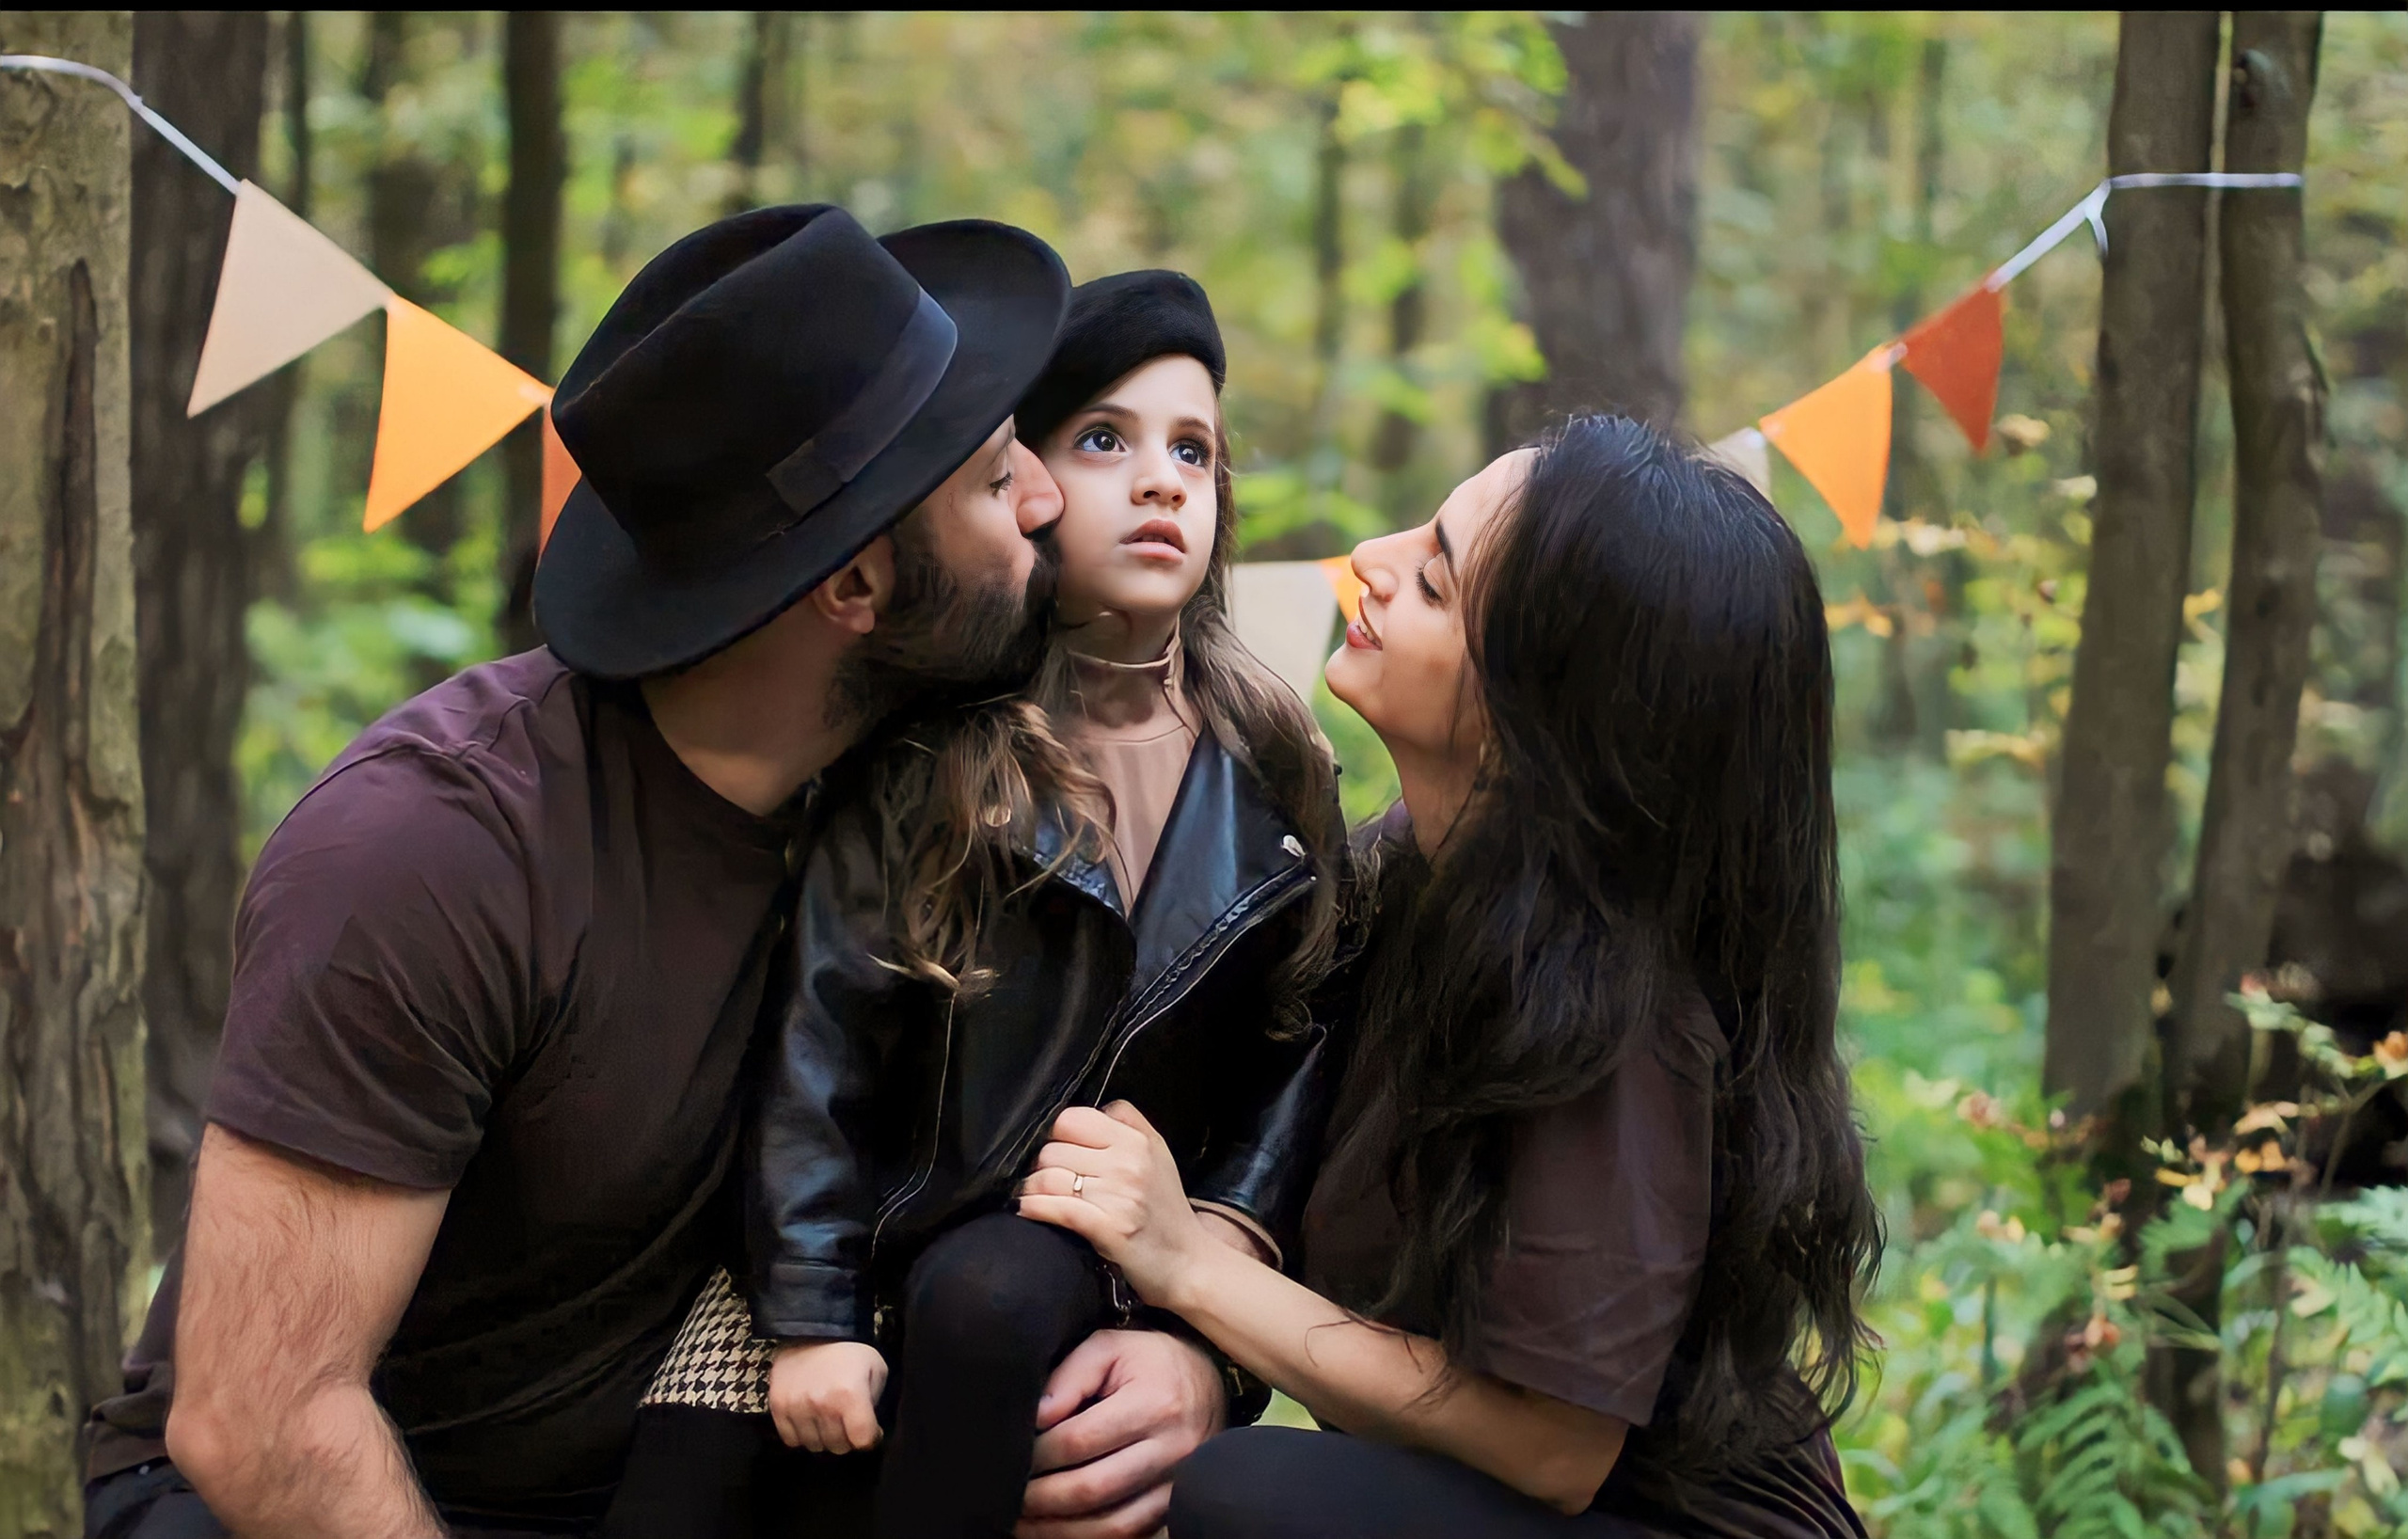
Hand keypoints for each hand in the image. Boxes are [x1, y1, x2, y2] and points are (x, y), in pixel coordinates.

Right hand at [767, 1339, 887, 1453]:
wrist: (813, 1329)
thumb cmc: (851, 1351)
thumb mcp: (876, 1369)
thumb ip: (875, 1403)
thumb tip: (871, 1432)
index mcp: (850, 1395)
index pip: (862, 1440)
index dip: (870, 1438)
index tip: (869, 1431)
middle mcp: (822, 1404)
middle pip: (839, 1447)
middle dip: (847, 1438)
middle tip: (847, 1422)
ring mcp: (797, 1407)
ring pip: (815, 1446)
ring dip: (824, 1438)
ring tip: (828, 1420)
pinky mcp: (778, 1406)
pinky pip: (791, 1440)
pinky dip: (802, 1436)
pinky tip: (810, 1421)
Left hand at [1017, 1102, 1212, 1305]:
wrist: (1189, 1263)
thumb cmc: (1167, 1211)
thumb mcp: (1159, 1154)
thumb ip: (1129, 1121)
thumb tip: (1095, 1108)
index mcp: (1137, 1141)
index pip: (1072, 1119)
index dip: (1057, 1135)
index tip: (1059, 1152)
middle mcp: (1128, 1164)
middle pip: (1053, 1150)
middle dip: (1043, 1166)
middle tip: (1049, 1181)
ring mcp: (1118, 1197)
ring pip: (1047, 1178)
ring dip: (1033, 1190)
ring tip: (1036, 1197)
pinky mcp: (1108, 1229)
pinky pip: (1056, 1208)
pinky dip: (1034, 1208)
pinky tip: (1028, 1210)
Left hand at [1017, 1329, 1223, 1538]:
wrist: (1208, 1383)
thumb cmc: (1150, 1363)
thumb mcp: (1110, 1348)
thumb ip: (1069, 1375)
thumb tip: (1035, 1417)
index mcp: (1154, 1403)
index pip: (1080, 1440)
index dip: (1037, 1454)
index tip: (1011, 1456)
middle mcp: (1173, 1449)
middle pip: (1093, 1489)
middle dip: (1041, 1498)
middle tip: (1008, 1496)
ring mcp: (1180, 1485)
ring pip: (1113, 1525)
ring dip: (1060, 1529)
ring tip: (1024, 1522)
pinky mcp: (1177, 1506)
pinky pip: (1131, 1536)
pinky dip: (1090, 1538)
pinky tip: (1059, 1529)